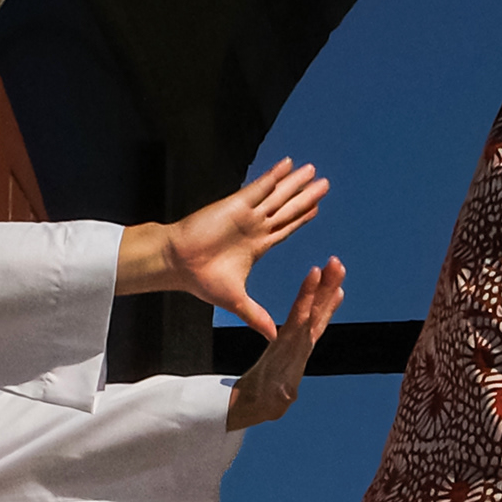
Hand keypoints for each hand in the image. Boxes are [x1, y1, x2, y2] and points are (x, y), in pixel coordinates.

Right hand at [124, 160, 328, 335]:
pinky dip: (274, 175)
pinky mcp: (236, 205)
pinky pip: (260, 186)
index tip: (316, 208)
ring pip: (278, 195)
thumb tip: (273, 337)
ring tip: (312, 170)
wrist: (177, 264)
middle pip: (287, 209)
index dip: (301, 218)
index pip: (284, 228)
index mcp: (256, 246)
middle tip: (325, 184)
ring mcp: (246, 214)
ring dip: (295, 183)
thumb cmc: (200, 280)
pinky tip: (288, 164)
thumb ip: (256, 315)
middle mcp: (254, 227)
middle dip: (306, 196)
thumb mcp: (236, 301)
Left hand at [225, 257, 344, 429]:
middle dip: (324, 285)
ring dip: (327, 288)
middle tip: (335, 261)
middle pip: (313, 308)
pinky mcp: (303, 344)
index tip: (314, 272)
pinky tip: (338, 293)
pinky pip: (318, 322)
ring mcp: (300, 341)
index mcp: (289, 348)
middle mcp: (296, 340)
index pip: (300, 316)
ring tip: (337, 266)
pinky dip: (328, 307)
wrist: (254, 401)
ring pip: (316, 310)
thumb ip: (282, 395)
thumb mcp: (273, 400)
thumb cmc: (263, 401)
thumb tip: (286, 393)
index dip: (308, 295)